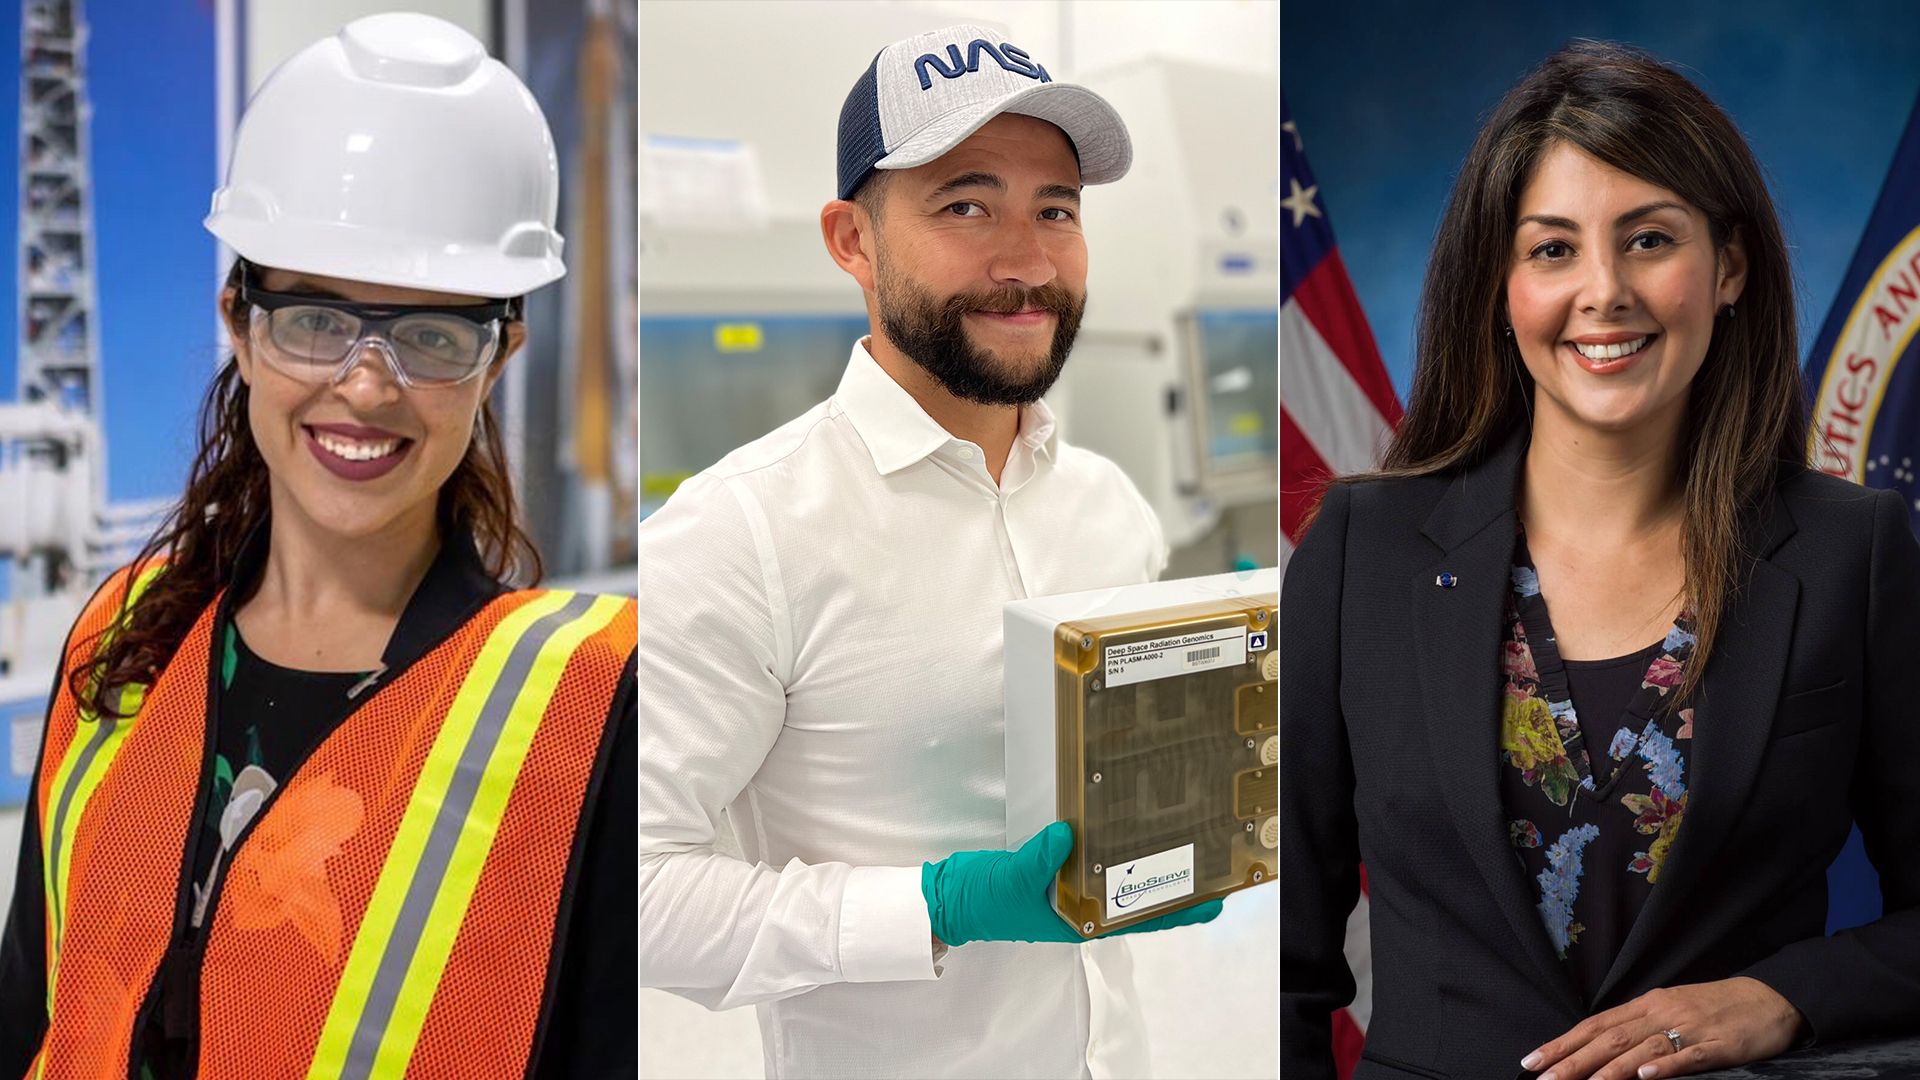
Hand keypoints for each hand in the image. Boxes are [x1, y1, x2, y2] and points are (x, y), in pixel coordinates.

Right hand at [921, 820, 1223, 945]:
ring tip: (1182, 836)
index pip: (1142, 918)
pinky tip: (1129, 827)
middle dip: (1175, 883)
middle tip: (1211, 857)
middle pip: (1141, 898)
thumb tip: (1068, 835)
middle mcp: (1085, 909)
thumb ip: (1041, 858)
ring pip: (1122, 879)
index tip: (1215, 899)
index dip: (1179, 910)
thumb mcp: (1013, 879)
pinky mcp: (1062, 872)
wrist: (952, 897)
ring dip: (1149, 863)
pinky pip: (1097, 860)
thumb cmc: (984, 900)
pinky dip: (1116, 846)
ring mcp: (1075, 891)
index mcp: (1082, 921)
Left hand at [1521, 977, 1805, 1079]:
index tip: (1533, 1061)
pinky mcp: (1719, 1045)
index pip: (1595, 1025)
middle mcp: (1661, 1013)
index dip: (1563, 1043)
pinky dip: (1665, 1066)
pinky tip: (1644, 1076)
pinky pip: (1688, 1056)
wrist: (1768, 998)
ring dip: (1608, 1069)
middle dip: (1573, 1060)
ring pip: (1641, 1048)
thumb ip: (1636, 1027)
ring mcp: (1689, 1028)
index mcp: (1646, 1005)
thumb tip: (1596, 1049)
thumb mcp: (1669, 1010)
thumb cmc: (1713, 1008)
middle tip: (1544, 1078)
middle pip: (1610, 1038)